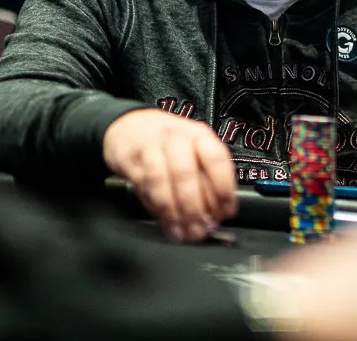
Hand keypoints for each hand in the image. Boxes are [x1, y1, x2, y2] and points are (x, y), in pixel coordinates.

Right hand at [102, 108, 236, 242]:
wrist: (131, 125)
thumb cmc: (169, 143)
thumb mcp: (194, 151)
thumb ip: (207, 178)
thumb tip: (218, 213)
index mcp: (200, 135)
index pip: (216, 159)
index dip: (223, 188)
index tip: (225, 212)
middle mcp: (176, 138)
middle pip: (186, 173)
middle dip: (195, 207)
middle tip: (201, 228)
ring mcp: (151, 148)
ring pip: (161, 181)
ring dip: (173, 212)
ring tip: (183, 231)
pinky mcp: (131, 161)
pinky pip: (143, 187)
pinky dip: (156, 209)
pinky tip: (166, 222)